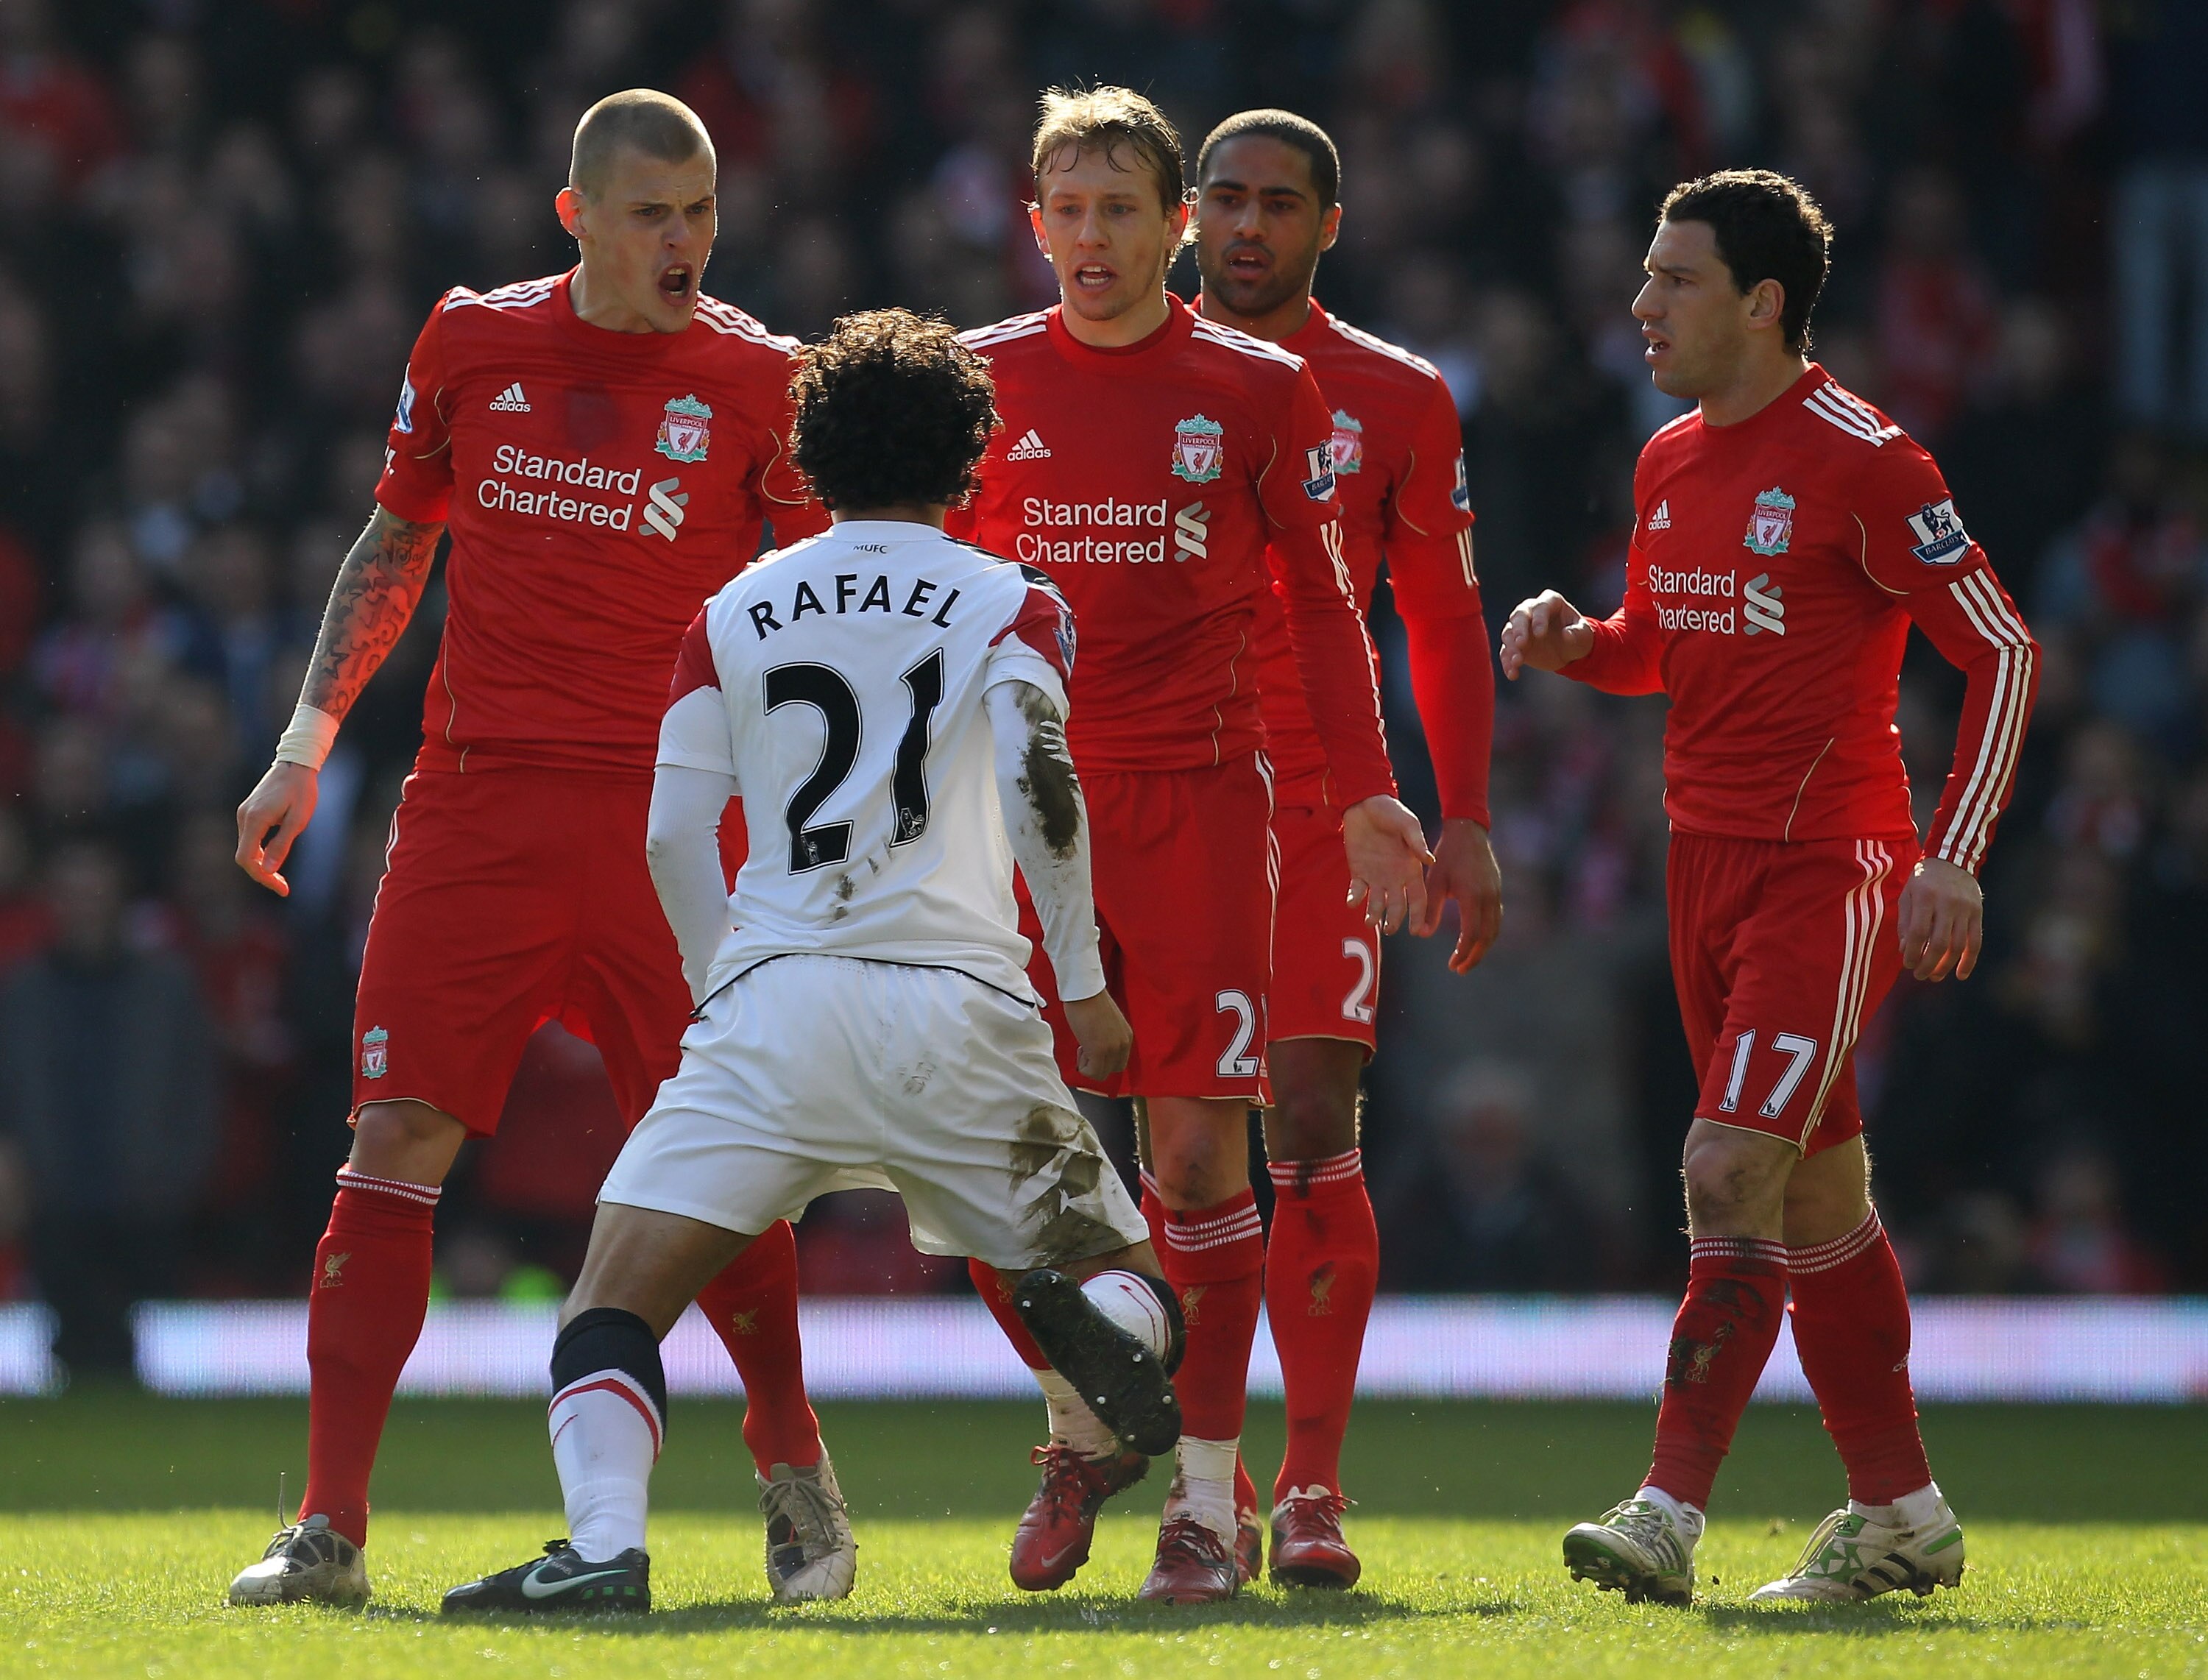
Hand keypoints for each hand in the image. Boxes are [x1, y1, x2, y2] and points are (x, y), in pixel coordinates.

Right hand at [235, 761, 319, 896]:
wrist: (296, 763)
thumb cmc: (302, 791)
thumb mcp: (298, 820)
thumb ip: (281, 845)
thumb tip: (267, 870)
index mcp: (255, 819)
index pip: (247, 859)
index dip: (262, 878)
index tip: (282, 889)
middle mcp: (244, 817)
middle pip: (245, 856)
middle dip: (263, 875)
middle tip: (284, 887)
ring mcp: (244, 813)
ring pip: (246, 848)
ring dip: (261, 865)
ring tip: (281, 878)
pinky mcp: (248, 811)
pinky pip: (250, 839)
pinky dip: (259, 852)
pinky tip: (274, 858)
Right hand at [1063, 988, 1132, 1078]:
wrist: (1084, 991)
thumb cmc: (1090, 1001)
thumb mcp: (1107, 1023)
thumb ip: (1108, 1037)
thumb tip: (1098, 1047)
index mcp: (1126, 1036)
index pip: (1119, 1061)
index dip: (1103, 1059)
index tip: (1092, 1048)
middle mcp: (1123, 1044)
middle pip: (1113, 1070)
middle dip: (1098, 1064)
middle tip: (1085, 1050)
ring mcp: (1112, 1048)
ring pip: (1102, 1074)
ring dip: (1089, 1066)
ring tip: (1082, 1047)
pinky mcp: (1099, 1051)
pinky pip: (1092, 1072)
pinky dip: (1083, 1067)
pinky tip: (1080, 1049)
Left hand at [1342, 795, 1432, 934]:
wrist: (1366, 803)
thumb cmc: (1392, 812)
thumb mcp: (1408, 824)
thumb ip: (1417, 842)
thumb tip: (1429, 861)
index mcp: (1411, 869)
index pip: (1418, 898)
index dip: (1418, 915)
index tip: (1415, 930)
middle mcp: (1395, 878)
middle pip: (1397, 906)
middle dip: (1394, 920)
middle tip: (1389, 929)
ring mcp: (1376, 877)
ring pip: (1376, 903)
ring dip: (1373, 914)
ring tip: (1370, 922)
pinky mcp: (1358, 872)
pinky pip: (1357, 891)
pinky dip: (1354, 899)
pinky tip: (1352, 903)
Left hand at [1416, 818, 1503, 971]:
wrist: (1468, 832)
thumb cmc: (1447, 855)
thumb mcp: (1434, 881)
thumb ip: (1429, 909)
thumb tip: (1421, 934)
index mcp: (1473, 897)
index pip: (1472, 934)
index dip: (1463, 952)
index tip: (1452, 965)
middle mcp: (1489, 898)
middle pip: (1487, 937)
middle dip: (1475, 956)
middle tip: (1460, 969)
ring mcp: (1496, 894)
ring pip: (1495, 929)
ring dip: (1483, 947)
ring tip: (1468, 959)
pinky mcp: (1497, 890)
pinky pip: (1496, 918)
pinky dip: (1488, 934)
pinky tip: (1476, 939)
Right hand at [1499, 590, 1593, 679]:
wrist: (1569, 651)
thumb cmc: (1578, 637)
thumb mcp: (1584, 635)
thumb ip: (1577, 633)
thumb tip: (1566, 635)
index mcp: (1550, 603)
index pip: (1541, 606)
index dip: (1539, 618)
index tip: (1540, 634)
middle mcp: (1532, 611)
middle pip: (1519, 615)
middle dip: (1518, 629)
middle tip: (1521, 644)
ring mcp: (1521, 627)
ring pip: (1509, 633)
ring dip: (1511, 647)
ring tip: (1517, 662)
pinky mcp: (1514, 644)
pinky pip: (1506, 651)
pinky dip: (1507, 662)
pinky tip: (1513, 674)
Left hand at [1897, 856, 1982, 981]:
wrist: (1951, 860)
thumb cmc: (1923, 880)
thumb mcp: (1907, 894)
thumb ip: (1904, 921)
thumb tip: (1904, 950)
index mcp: (1925, 897)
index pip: (1918, 932)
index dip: (1912, 952)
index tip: (1907, 964)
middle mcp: (1947, 903)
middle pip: (1939, 943)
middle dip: (1927, 964)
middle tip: (1919, 975)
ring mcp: (1965, 909)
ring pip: (1957, 946)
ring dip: (1945, 966)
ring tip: (1934, 976)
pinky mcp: (1977, 914)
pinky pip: (1975, 942)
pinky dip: (1969, 961)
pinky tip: (1960, 974)